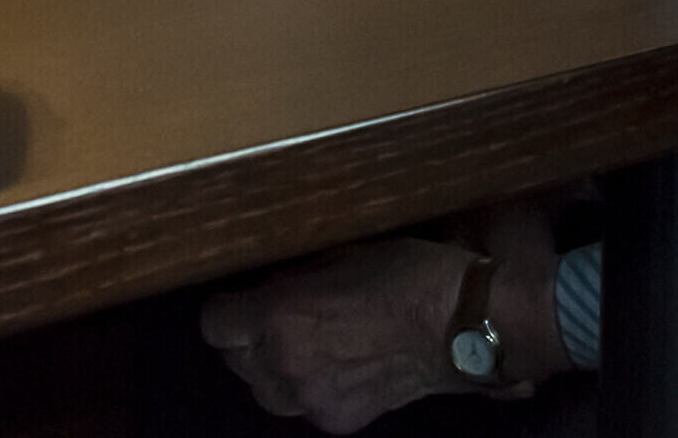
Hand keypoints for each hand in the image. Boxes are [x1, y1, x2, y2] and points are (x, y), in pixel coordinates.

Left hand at [200, 238, 476, 431]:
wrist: (462, 325)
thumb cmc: (409, 276)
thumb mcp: (341, 256)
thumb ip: (296, 280)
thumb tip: (274, 288)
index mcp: (281, 315)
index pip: (214, 324)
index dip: (228, 309)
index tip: (242, 300)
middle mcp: (286, 364)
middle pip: (234, 360)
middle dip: (250, 338)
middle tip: (282, 318)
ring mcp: (311, 400)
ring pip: (263, 391)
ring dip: (273, 369)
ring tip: (308, 346)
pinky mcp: (336, 421)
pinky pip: (303, 408)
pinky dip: (312, 389)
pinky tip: (341, 367)